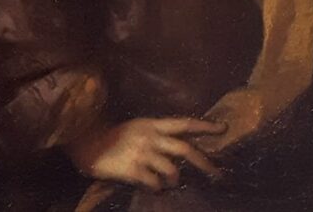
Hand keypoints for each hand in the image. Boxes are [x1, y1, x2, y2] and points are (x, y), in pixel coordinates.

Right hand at [66, 117, 225, 191]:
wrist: (88, 141)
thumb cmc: (115, 136)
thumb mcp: (139, 128)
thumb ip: (158, 135)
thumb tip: (182, 146)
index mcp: (154, 124)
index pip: (185, 123)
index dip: (205, 126)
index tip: (224, 129)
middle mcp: (151, 137)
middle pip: (185, 149)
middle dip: (205, 162)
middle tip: (218, 175)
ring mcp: (142, 153)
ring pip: (172, 169)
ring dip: (176, 179)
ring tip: (172, 183)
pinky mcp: (132, 170)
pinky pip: (154, 183)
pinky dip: (158, 188)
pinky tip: (153, 187)